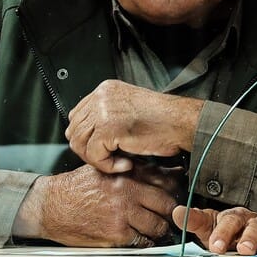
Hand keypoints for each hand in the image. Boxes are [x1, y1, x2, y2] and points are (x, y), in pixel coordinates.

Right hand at [15, 165, 178, 246]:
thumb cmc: (75, 188)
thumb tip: (159, 171)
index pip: (165, 179)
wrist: (51, 206)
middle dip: (173, 212)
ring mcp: (123, 213)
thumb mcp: (103, 170)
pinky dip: (147, 242)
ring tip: (161, 231)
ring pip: (159, 225)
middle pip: (167, 203)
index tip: (179, 194)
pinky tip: (145, 239)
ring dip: (161, 230)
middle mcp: (128, 191)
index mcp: (126, 173)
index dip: (176, 189)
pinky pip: (143, 241)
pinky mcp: (117, 233)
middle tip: (174, 217)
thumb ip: (129, 170)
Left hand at [65, 80, 201, 174]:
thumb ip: (108, 118)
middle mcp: (102, 97)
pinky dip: (107, 165)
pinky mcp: (108, 127)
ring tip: (119, 162)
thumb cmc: (165, 122)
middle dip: (88, 150)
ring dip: (98, 160)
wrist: (182, 124)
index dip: (85, 137)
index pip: (77, 115)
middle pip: (74, 130)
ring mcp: (103, 110)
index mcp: (106, 90)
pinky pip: (93, 155)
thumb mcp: (130, 112)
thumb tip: (90, 137)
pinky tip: (125, 164)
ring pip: (80, 143)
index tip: (102, 150)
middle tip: (109, 159)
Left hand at [173, 205, 256, 254]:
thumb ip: (194, 221)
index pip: (228, 221)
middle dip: (249, 238)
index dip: (223, 232)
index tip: (216, 246)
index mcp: (234, 217)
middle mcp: (255, 221)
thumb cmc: (227, 234)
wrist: (245, 236)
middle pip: (253, 226)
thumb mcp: (208, 228)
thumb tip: (177, 212)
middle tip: (244, 250)